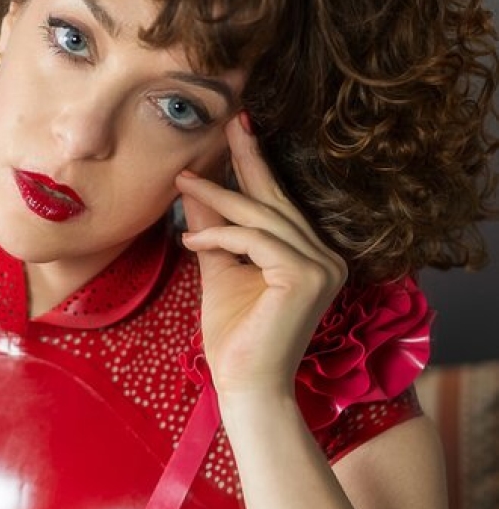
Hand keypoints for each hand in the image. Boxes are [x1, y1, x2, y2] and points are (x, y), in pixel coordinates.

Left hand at [176, 112, 346, 401]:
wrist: (244, 386)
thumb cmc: (234, 335)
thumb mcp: (219, 268)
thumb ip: (214, 229)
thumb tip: (196, 188)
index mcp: (310, 255)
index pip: (277, 203)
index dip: (255, 166)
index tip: (237, 129)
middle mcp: (326, 256)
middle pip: (274, 200)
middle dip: (247, 158)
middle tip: (228, 122)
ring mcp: (322, 266)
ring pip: (261, 216)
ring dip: (217, 197)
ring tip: (182, 183)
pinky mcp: (306, 276)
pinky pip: (254, 239)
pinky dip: (220, 236)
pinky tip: (190, 243)